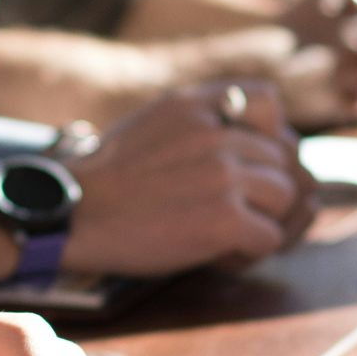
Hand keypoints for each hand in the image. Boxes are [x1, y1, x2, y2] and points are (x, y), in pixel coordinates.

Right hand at [61, 82, 318, 276]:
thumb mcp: (154, 123)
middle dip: (264, 190)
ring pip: (285, 198)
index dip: (266, 134)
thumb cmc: (110, 180)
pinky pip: (270, 238)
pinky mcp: (224, 219)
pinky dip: (248, 253)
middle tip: (228, 212)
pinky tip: (215, 254)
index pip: (268, 101)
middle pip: (283, 159)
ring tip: (221, 234)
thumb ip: (204, 120)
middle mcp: (217, 133)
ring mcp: (224, 175)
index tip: (242, 160)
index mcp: (197, 103)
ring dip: (262, 222)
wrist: (71, 215)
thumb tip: (266, 141)